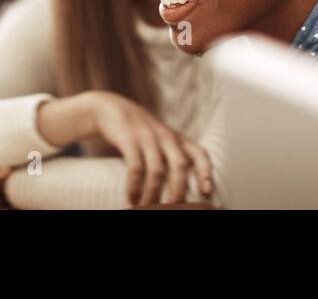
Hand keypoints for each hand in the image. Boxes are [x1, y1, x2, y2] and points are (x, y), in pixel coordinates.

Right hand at [41, 92, 213, 206]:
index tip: (208, 190)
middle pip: (180, 165)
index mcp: (177, 138)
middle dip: (180, 189)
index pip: (199, 153)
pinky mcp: (129, 139)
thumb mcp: (160, 138)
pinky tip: (132, 199)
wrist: (110, 108)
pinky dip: (135, 186)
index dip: (206, 171)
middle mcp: (166, 136)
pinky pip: (135, 167)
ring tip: (148, 209)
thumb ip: (171, 155)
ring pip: (157, 170)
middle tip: (175, 207)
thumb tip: (180, 189)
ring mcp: (148, 137)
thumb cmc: (139, 131)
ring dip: (154, 193)